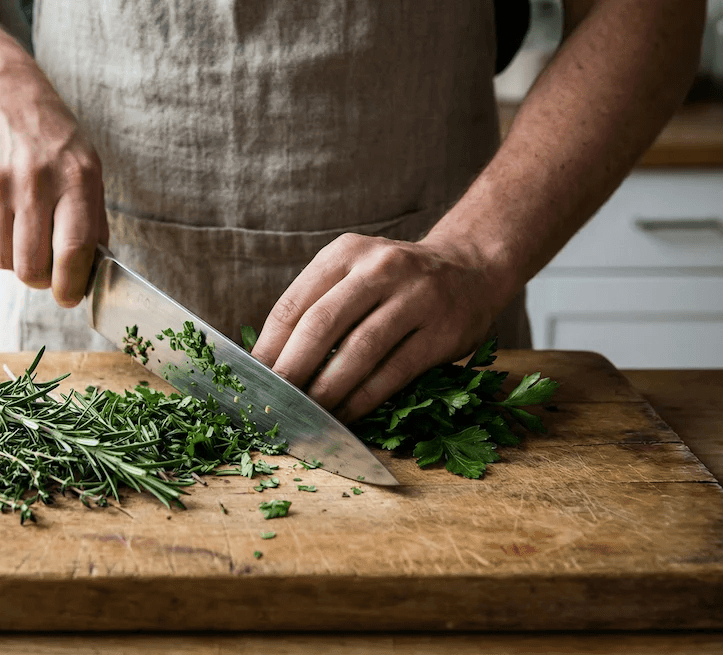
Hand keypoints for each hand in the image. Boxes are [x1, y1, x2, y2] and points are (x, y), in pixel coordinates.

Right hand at [0, 61, 107, 306]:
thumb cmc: (51, 138)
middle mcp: (35, 181)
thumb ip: (93, 220)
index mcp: (75, 179)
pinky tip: (0, 215)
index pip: (73, 250)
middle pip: (30, 266)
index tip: (69, 297)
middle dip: (39, 279)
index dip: (70, 285)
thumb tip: (92, 271)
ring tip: (21, 232)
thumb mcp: (87, 168)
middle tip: (43, 270)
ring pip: (2, 259)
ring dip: (13, 258)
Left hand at [251, 233, 510, 422]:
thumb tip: (267, 361)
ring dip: (327, 390)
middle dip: (292, 369)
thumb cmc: (394, 282)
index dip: (268, 346)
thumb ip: (316, 306)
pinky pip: (394, 372)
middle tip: (272, 402)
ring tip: (307, 414)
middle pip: (321, 325)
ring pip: (359, 351)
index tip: (251, 378)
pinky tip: (346, 414)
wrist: (471, 268)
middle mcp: (379, 268)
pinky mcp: (442, 332)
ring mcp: (415, 298)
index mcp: (345, 253)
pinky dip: (364, 399)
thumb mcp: (353, 273)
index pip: (294, 304)